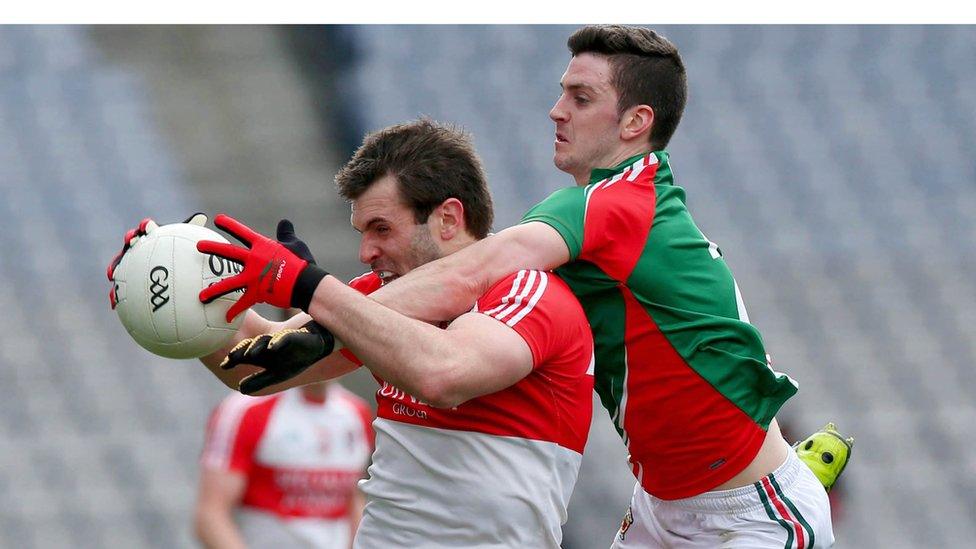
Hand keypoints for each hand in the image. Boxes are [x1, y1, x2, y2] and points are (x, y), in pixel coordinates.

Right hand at [107, 213, 206, 308]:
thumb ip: (191, 229)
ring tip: (112, 274)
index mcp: (150, 236)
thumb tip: (202, 216)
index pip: (147, 228)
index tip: (149, 225)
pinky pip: (120, 286)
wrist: (164, 270)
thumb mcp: (184, 241)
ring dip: (115, 266)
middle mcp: (137, 246)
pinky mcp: (126, 278)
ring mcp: (130, 261)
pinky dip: (114, 294)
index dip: (146, 226)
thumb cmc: (175, 251)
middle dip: (130, 241)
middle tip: (131, 241)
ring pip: (120, 262)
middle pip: (131, 242)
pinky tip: (112, 304)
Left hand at [198, 214, 328, 320]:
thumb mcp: (294, 244)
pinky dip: (235, 311)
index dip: (230, 225)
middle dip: (213, 248)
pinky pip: (243, 304)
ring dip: (214, 289)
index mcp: (262, 246)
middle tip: (198, 246)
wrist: (308, 284)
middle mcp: (254, 260)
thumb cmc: (302, 263)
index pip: (243, 232)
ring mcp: (254, 277)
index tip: (217, 220)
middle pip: (230, 253)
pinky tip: (226, 318)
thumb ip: (286, 234)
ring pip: (230, 283)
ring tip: (200, 296)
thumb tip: (284, 223)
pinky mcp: (257, 293)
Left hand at [221, 321, 335, 394]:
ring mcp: (279, 340)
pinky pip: (283, 338)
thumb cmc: (295, 360)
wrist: (317, 346)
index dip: (233, 359)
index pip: (244, 355)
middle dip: (241, 352)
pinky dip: (277, 342)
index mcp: (262, 355)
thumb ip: (259, 381)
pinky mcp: (292, 336)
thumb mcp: (277, 374)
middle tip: (231, 357)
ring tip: (249, 353)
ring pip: (264, 341)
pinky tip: (272, 347)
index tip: (224, 365)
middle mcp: (267, 346)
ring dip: (256, 346)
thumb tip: (239, 388)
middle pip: (250, 346)